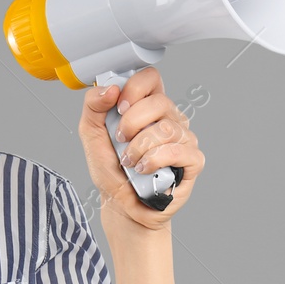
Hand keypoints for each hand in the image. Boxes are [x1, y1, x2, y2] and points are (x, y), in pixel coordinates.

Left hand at [79, 67, 203, 230]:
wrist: (121, 205)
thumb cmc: (112, 170)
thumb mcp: (91, 135)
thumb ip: (93, 107)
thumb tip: (109, 88)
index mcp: (148, 107)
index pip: (151, 78)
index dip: (135, 88)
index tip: (119, 106)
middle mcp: (170, 119)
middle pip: (160, 102)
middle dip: (132, 123)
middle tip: (120, 140)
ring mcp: (184, 139)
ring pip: (166, 129)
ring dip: (140, 148)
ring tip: (130, 161)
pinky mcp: (192, 161)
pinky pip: (179, 151)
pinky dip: (155, 161)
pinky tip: (144, 170)